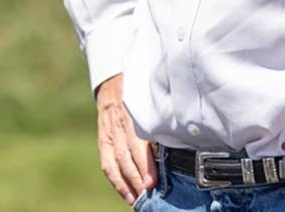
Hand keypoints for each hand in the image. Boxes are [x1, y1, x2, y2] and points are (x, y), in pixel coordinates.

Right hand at [95, 74, 155, 204]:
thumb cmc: (140, 93)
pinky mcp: (103, 140)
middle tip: (148, 195)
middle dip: (137, 178)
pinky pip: (106, 163)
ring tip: (137, 199)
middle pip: (125, 156)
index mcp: (133, 113)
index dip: (144, 164)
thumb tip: (181, 138)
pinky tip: (126, 193)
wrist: (112, 84)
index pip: (137, 142)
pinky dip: (116, 180)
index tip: (152, 181)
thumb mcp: (151, 100)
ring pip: (115, 162)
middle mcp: (119, 124)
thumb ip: (161, 118)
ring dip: (127, 183)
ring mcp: (108, 133)